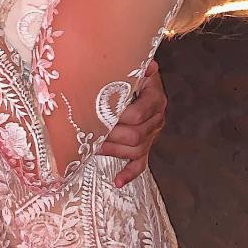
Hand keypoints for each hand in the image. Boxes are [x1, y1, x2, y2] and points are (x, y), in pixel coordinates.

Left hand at [100, 60, 166, 187]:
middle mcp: (156, 118)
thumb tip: (149, 65)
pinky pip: (140, 164)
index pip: (138, 115)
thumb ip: (138, 66)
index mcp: (155, 98)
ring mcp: (152, 134)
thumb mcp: (134, 66)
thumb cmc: (132, 70)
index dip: (118, 118)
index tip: (98, 114)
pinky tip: (117, 181)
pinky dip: (129, 174)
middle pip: (137, 136)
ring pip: (137, 150)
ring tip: (94, 147)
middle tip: (91, 133)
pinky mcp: (146, 145)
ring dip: (115, 151)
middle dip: (112, 136)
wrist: (140, 77)